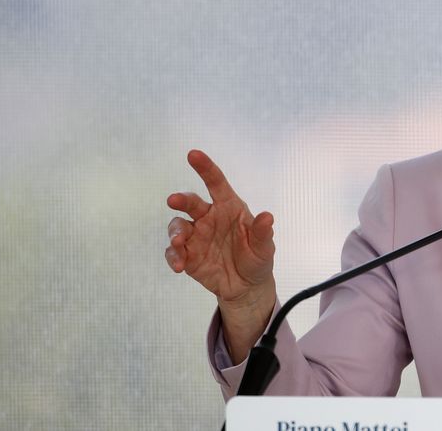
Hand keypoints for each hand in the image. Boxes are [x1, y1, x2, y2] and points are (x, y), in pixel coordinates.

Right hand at [165, 149, 276, 310]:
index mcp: (228, 208)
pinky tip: (180, 266)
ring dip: (176, 232)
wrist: (246, 287)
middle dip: (182, 199)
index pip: (216, 183)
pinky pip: (174, 252)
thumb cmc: (256, 258)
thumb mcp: (264, 248)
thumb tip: (267, 216)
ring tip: (180, 243)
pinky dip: (174, 257)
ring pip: (178, 226)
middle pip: (191, 202)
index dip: (205, 168)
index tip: (193, 154)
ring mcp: (196, 236)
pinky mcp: (187, 255)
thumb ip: (263, 233)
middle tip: (173, 200)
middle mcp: (209, 218)